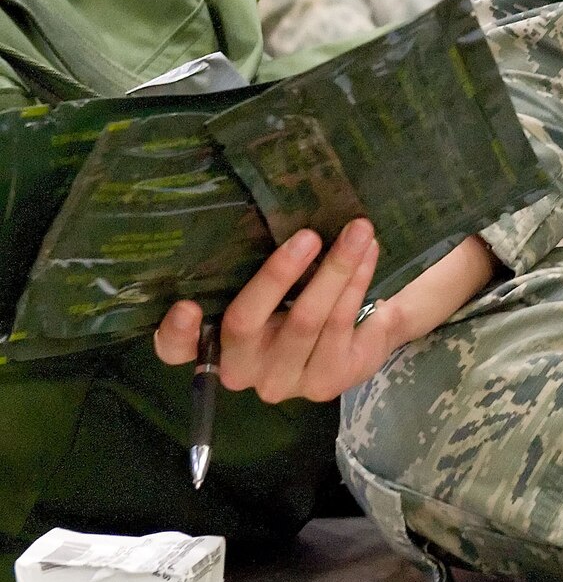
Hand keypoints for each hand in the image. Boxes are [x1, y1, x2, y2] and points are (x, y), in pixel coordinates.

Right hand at [153, 223, 497, 403]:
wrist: (361, 330)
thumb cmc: (298, 292)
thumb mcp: (273, 281)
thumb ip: (254, 260)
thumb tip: (266, 198)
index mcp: (212, 345)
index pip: (176, 350)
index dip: (176, 333)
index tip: (185, 305)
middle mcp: (241, 371)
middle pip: (246, 323)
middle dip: (279, 275)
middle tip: (309, 234)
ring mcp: (283, 382)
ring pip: (306, 321)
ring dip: (336, 269)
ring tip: (358, 230)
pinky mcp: (326, 383)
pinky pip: (340, 325)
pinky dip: (356, 282)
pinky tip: (368, 254)